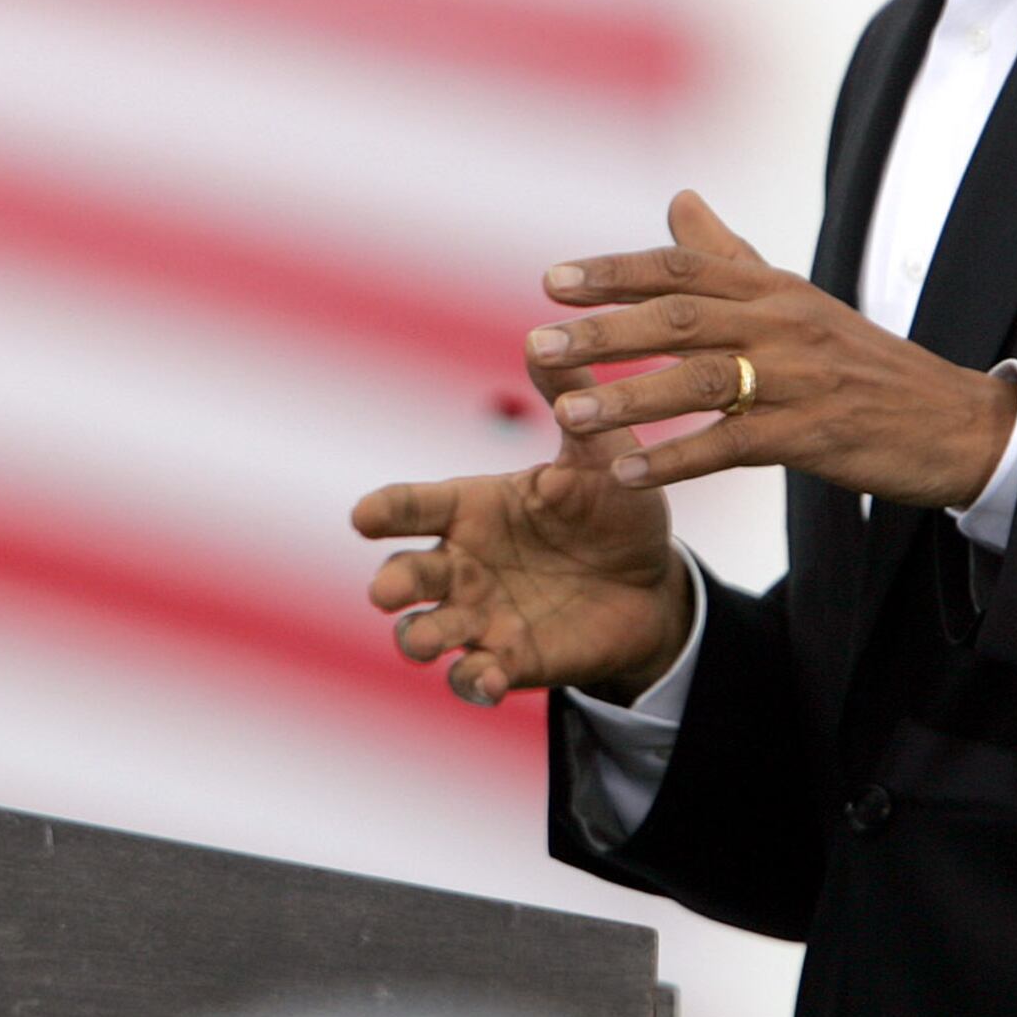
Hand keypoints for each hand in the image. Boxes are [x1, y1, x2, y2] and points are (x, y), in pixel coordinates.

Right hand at [354, 318, 689, 706]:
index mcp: (470, 507)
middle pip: (405, 575)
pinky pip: (474, 678)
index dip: (386, 510)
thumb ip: (571, 398)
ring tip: (429, 641)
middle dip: (392, 585)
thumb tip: (542, 335)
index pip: (413, 505)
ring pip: (424, 633)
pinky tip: (486, 678)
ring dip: (419, 639)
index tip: (365, 517)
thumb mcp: (599, 452)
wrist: (650, 581)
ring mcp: (479, 615)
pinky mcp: (508, 661)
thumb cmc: (612, 505)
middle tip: (387, 592)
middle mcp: (462, 562)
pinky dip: (472, 681)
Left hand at [529, 189, 1016, 508]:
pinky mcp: (812, 435)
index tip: (553, 284)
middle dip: (605, 330)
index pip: (683, 269)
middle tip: (540, 345)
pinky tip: (628, 470)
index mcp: (774, 288)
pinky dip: (676, 457)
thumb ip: (732, 256)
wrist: (956, 423)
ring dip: (629, 396)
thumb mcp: (799, 300)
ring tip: (569, 413)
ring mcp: (799, 378)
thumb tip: (679, 199)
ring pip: (699, 379)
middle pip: (680, 317)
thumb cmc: (866, 364)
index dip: (616, 273)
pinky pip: (731, 445)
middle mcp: (782, 322)